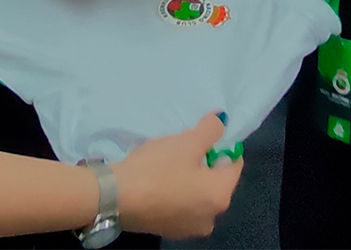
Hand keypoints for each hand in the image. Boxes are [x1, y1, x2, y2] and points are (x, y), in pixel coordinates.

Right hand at [112, 113, 241, 238]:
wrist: (115, 198)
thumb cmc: (156, 169)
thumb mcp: (185, 142)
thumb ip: (209, 130)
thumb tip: (222, 120)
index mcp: (220, 196)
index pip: (235, 165)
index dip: (223, 146)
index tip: (205, 134)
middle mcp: (211, 218)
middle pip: (216, 181)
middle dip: (204, 162)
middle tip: (183, 146)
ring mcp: (189, 228)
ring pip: (198, 194)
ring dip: (190, 178)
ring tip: (168, 162)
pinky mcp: (169, 230)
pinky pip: (182, 206)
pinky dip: (176, 192)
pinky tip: (158, 181)